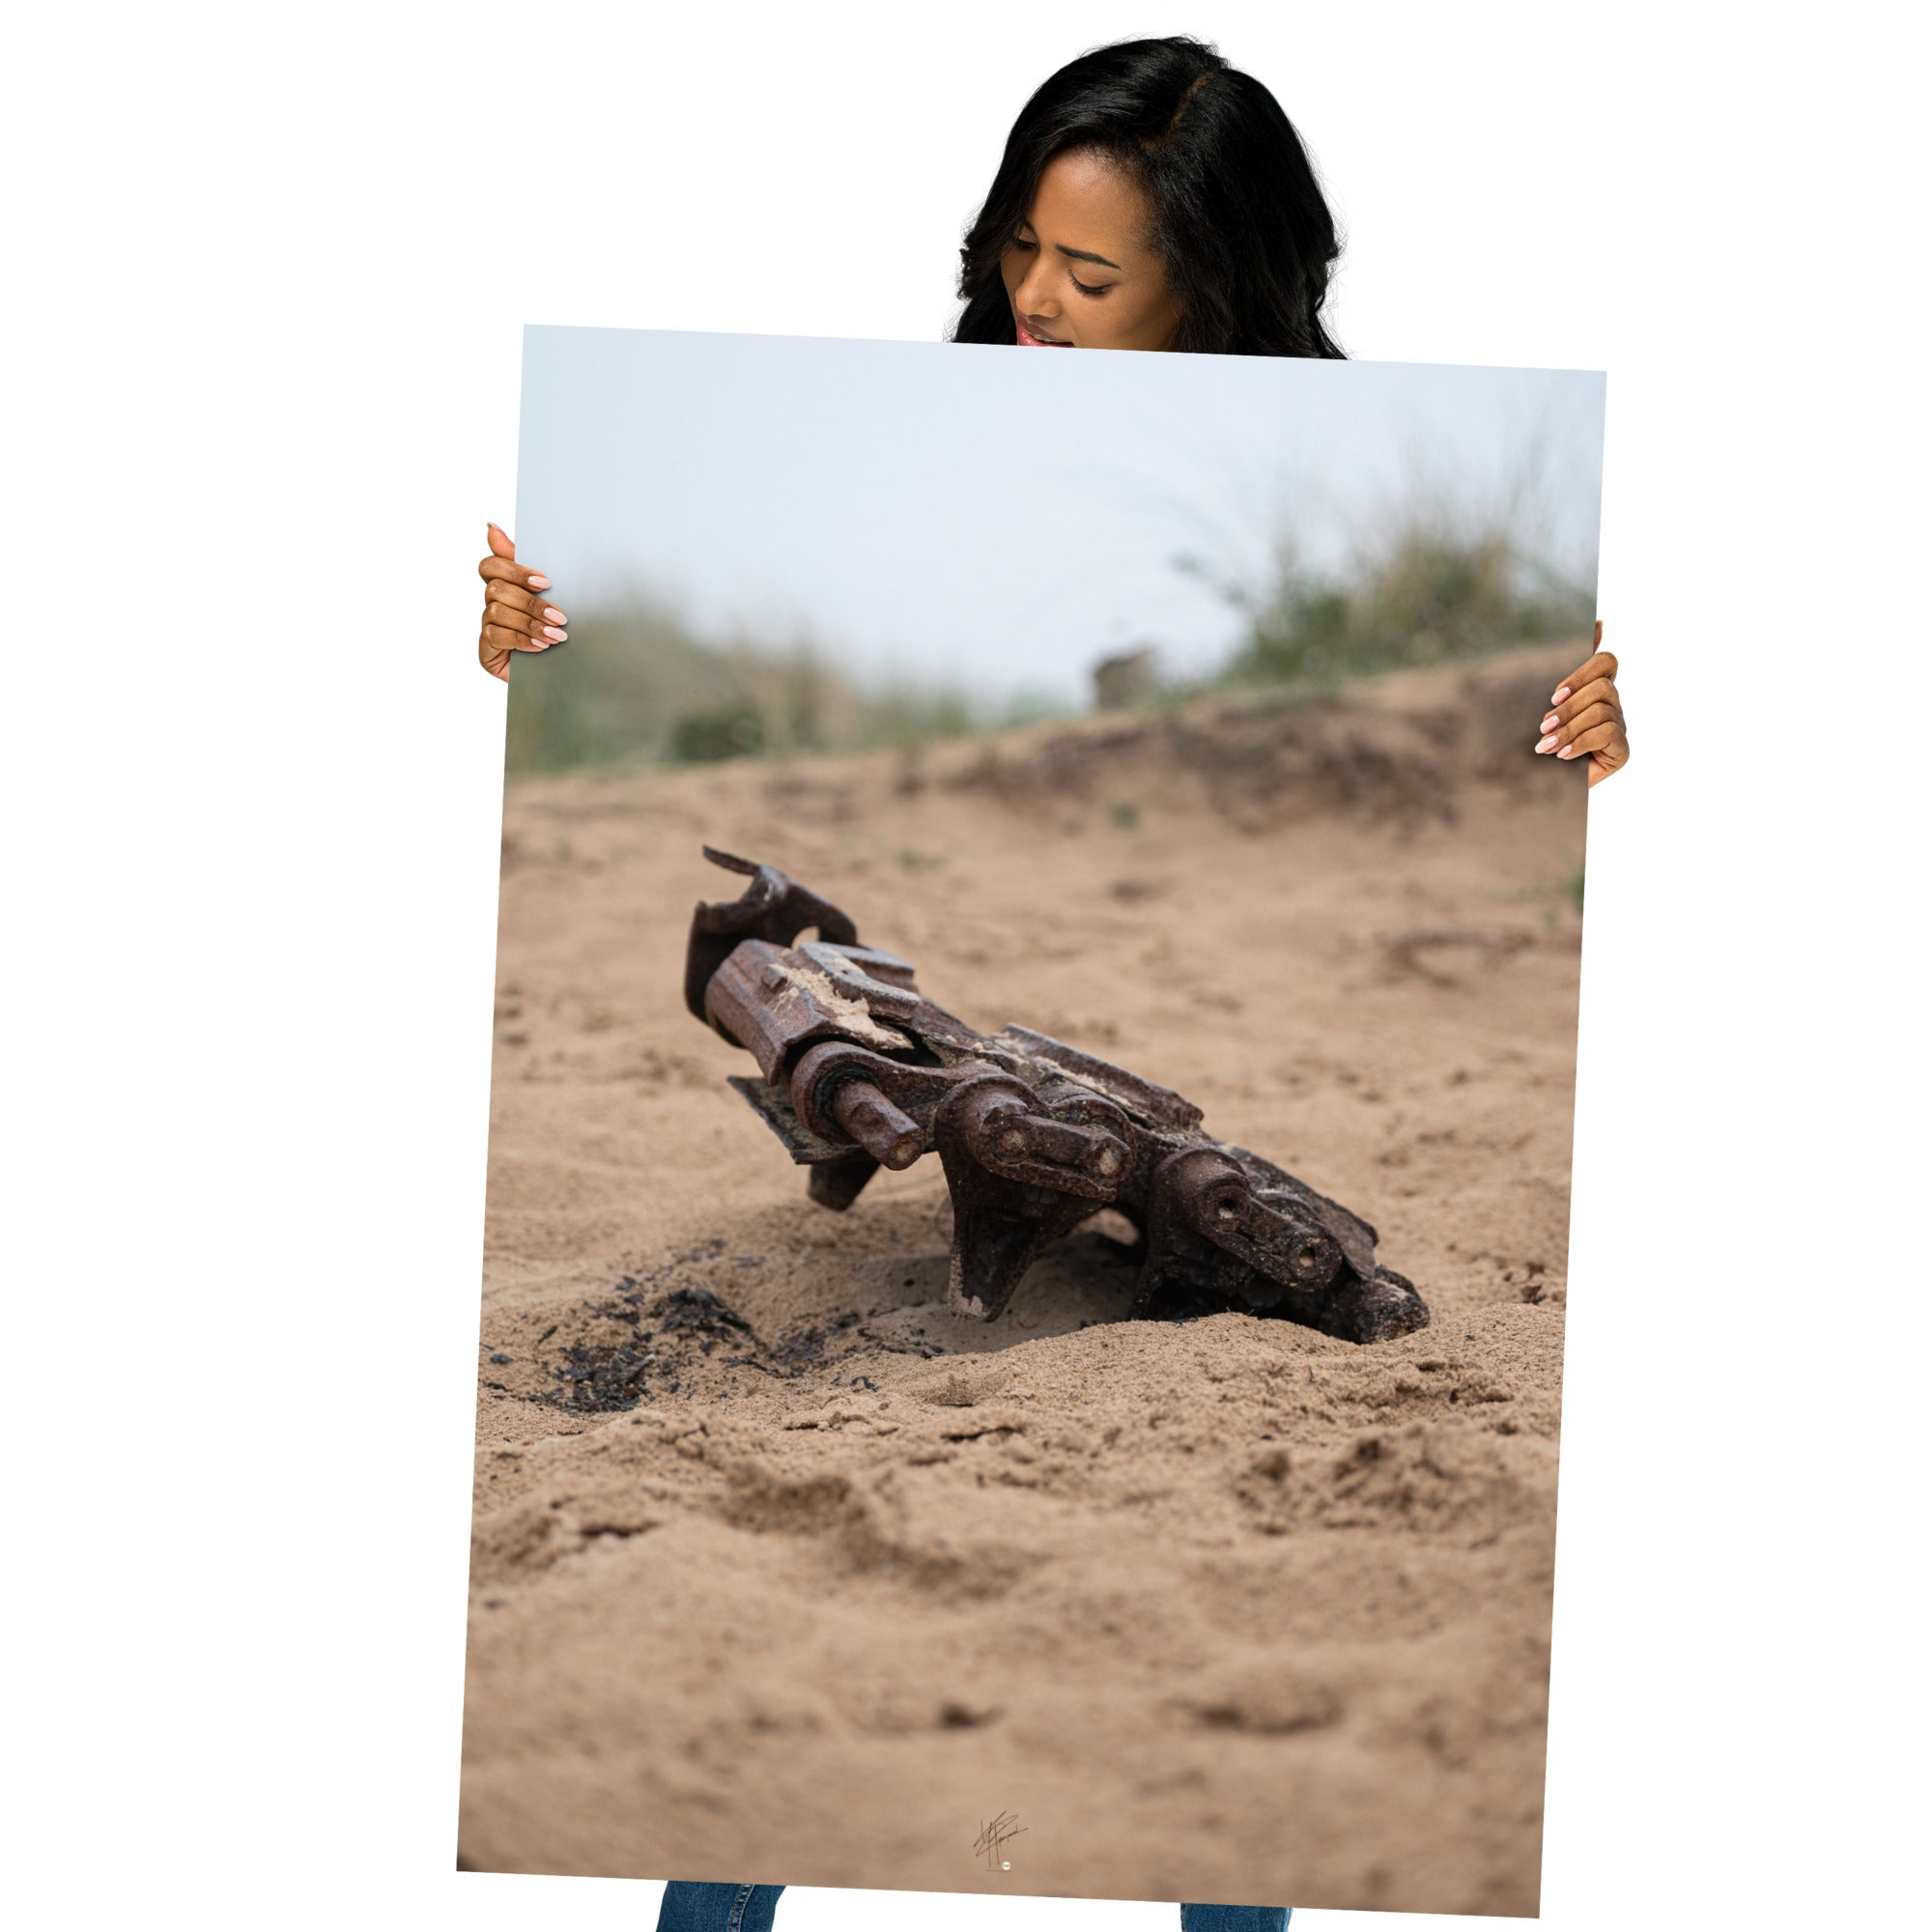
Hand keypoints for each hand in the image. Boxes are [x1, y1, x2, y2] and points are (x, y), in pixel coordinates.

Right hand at [477, 523, 566, 681]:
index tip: (545, 582)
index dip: (514, 570)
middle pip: (496, 589)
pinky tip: (541, 647)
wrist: (563, 670)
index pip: (490, 565)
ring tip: (557, 635)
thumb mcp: (551, 594)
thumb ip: (525, 562)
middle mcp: (491, 603)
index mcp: (504, 584)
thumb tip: (490, 526)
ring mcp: (487, 626)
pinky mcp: (485, 650)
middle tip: (560, 616)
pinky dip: (521, 640)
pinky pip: (496, 636)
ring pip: (497, 612)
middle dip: (531, 603)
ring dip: (530, 623)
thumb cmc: (554, 627)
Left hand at [1534, 621, 1627, 786]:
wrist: (1552, 790)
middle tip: (1543, 728)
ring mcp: (1620, 728)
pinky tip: (1563, 756)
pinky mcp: (1622, 750)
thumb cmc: (1549, 748)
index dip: (1583, 671)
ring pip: (1601, 711)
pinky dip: (1579, 743)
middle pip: (1602, 688)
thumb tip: (1599, 624)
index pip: (1606, 662)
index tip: (1555, 696)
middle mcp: (1613, 707)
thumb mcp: (1550, 712)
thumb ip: (1566, 679)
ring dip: (1568, 729)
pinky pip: (1606, 733)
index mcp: (1596, 693)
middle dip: (1568, 708)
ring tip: (1545, 747)